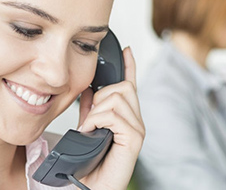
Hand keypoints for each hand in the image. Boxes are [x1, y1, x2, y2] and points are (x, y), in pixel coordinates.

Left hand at [78, 47, 144, 189]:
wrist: (92, 186)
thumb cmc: (91, 160)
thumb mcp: (87, 126)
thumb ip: (90, 108)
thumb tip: (88, 90)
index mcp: (125, 115)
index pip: (130, 85)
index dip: (129, 66)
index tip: (126, 50)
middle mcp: (136, 120)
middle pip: (123, 87)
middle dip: (100, 96)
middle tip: (89, 117)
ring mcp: (137, 129)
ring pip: (117, 98)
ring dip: (96, 111)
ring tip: (88, 127)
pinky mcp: (135, 138)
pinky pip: (114, 115)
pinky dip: (96, 120)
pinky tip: (90, 131)